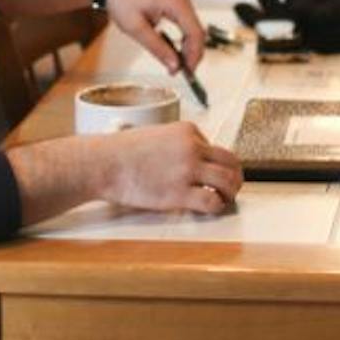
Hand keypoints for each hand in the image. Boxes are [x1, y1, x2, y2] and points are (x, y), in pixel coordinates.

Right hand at [95, 122, 241, 214]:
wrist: (104, 163)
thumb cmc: (122, 152)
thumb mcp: (156, 134)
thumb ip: (177, 144)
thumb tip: (192, 160)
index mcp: (187, 130)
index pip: (215, 147)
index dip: (213, 163)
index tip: (207, 174)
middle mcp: (192, 147)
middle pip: (231, 161)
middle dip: (235, 176)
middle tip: (231, 187)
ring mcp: (188, 170)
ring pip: (228, 181)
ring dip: (231, 192)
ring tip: (225, 199)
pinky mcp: (180, 193)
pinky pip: (213, 202)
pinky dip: (218, 206)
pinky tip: (211, 208)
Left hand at [105, 0, 205, 72]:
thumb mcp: (136, 28)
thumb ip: (157, 48)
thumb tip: (174, 66)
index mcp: (176, 2)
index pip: (195, 33)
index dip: (194, 55)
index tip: (187, 72)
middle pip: (198, 32)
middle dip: (191, 54)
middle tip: (179, 71)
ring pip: (193, 28)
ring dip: (187, 47)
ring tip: (175, 63)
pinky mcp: (176, 1)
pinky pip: (186, 23)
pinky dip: (183, 38)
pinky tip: (174, 50)